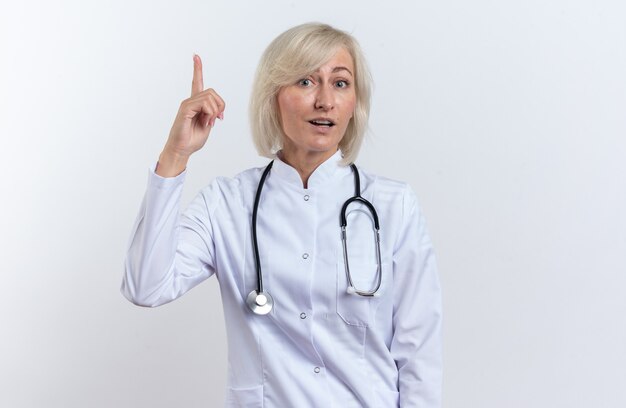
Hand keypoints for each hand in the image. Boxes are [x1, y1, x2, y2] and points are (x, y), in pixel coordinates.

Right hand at [157, 54, 224, 175]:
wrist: (182, 150)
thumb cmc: (192, 140)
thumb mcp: (208, 125)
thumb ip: (213, 114)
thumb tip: (218, 110)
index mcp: (196, 103)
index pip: (197, 82)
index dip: (197, 69)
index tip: (195, 56)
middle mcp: (190, 101)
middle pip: (212, 92)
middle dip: (220, 106)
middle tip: (217, 120)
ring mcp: (187, 104)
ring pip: (210, 98)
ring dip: (215, 112)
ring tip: (209, 123)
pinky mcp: (185, 109)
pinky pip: (204, 104)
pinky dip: (210, 114)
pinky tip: (206, 122)